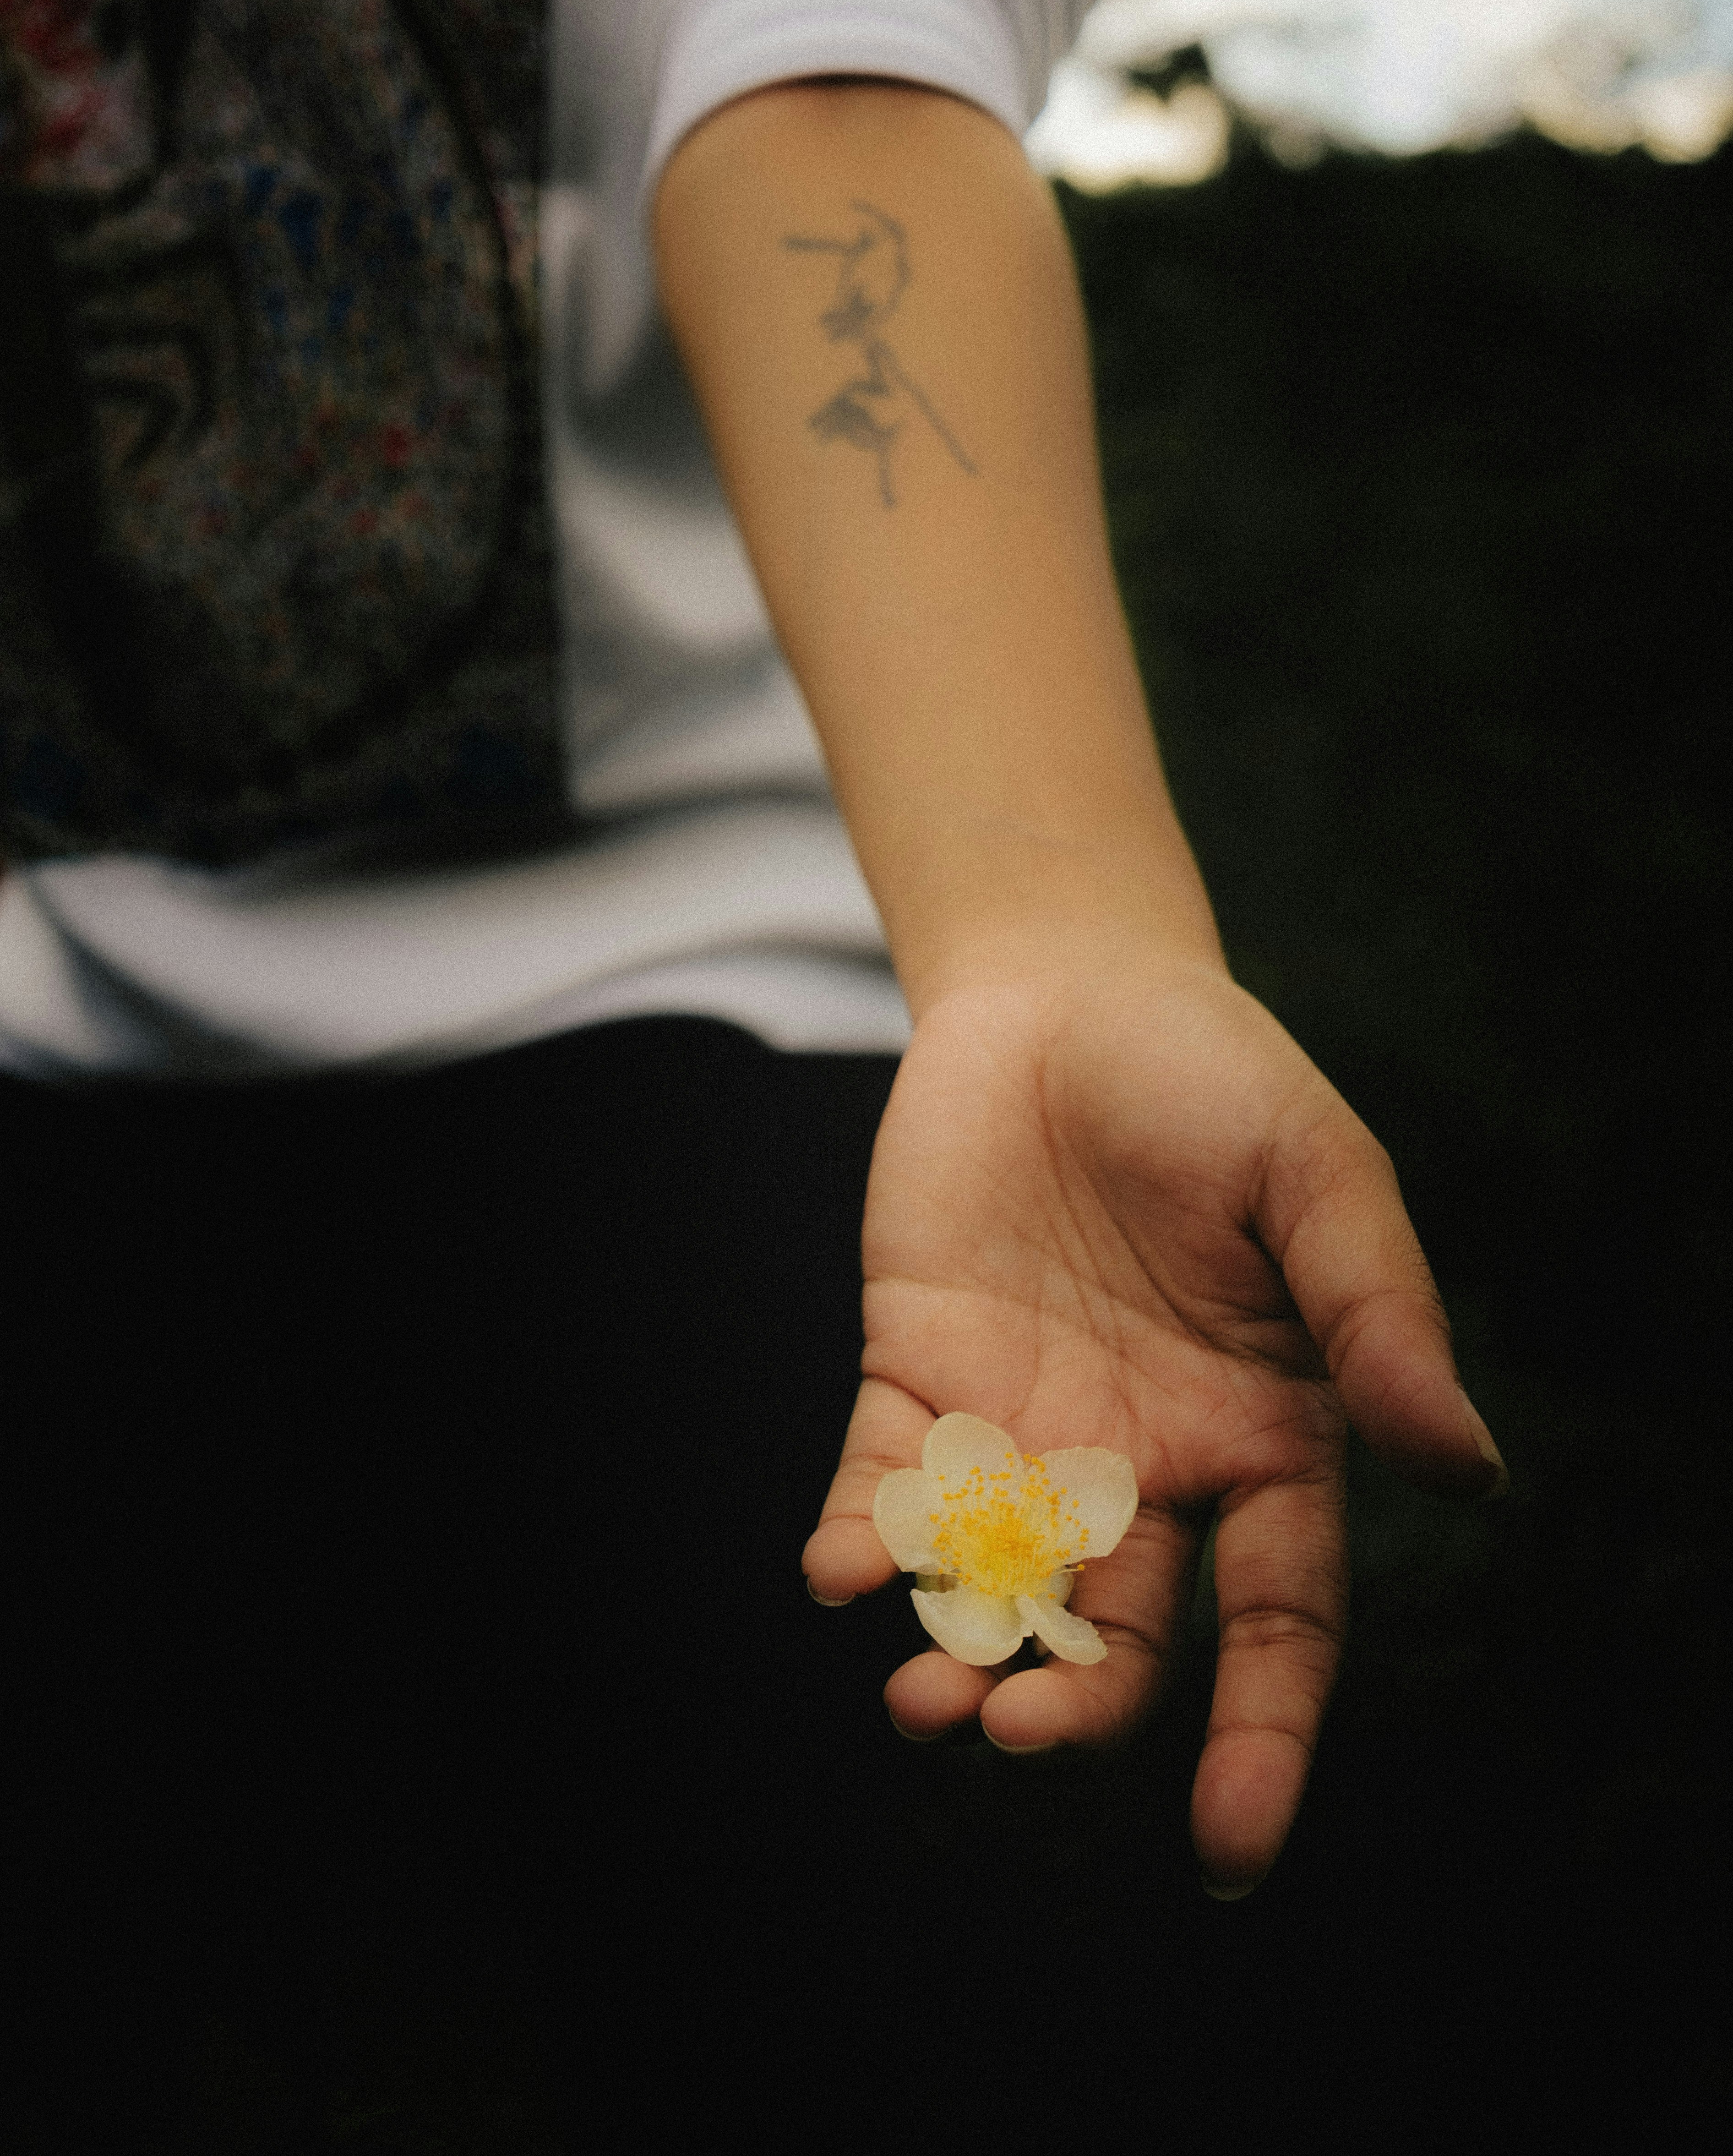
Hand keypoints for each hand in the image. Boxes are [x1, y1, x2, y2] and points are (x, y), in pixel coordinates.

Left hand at [802, 944, 1505, 1895]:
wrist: (1066, 991)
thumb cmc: (1216, 1078)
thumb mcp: (1320, 1177)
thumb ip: (1380, 1318)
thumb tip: (1470, 1471)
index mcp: (1264, 1440)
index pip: (1278, 1625)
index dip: (1263, 1743)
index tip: (1228, 1853)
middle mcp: (1145, 1466)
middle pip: (1118, 1639)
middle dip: (1072, 1717)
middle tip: (1013, 1744)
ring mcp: (1024, 1431)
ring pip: (992, 1592)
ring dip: (954, 1661)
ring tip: (917, 1704)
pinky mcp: (918, 1374)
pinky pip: (883, 1489)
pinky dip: (858, 1540)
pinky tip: (836, 1568)